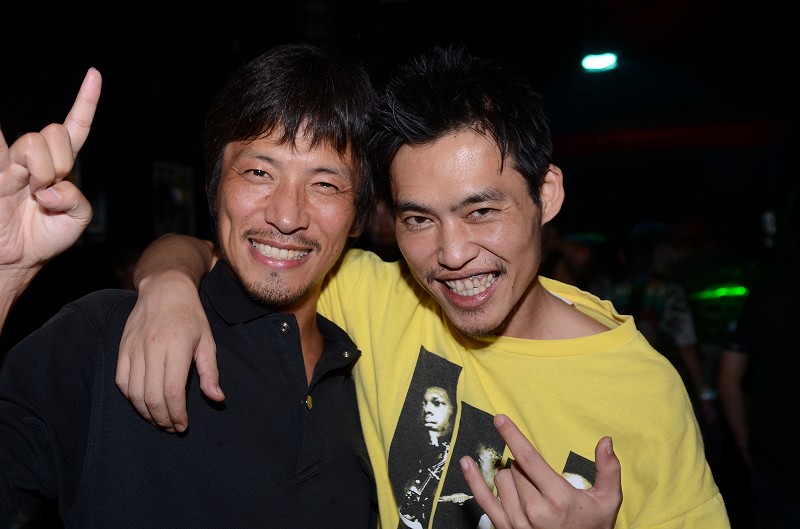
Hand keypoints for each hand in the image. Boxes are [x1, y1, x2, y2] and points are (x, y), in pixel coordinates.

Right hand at [0, 68, 99, 292]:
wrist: (18, 259)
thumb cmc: (46, 236)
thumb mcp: (77, 219)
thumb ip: (77, 199)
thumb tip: (52, 188)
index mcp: (60, 163)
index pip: (74, 126)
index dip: (86, 101)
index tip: (95, 73)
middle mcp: (35, 157)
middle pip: (54, 133)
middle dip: (60, 162)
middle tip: (50, 192)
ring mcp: (12, 163)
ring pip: (33, 143)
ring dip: (42, 173)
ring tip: (34, 196)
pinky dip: (15, 159)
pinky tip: (18, 172)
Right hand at [116, 271, 222, 432]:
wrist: (164, 289)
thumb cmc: (190, 316)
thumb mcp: (207, 341)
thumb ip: (209, 372)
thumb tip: (217, 399)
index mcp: (176, 346)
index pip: (171, 391)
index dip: (176, 414)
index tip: (182, 425)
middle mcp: (151, 348)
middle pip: (151, 396)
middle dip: (162, 418)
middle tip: (172, 427)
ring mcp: (133, 348)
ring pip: (133, 392)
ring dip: (145, 412)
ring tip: (159, 419)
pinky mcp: (122, 348)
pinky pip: (121, 381)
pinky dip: (131, 397)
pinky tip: (143, 404)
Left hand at [461, 414, 621, 528]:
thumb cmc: (592, 528)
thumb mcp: (607, 501)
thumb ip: (608, 470)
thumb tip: (606, 441)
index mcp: (558, 499)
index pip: (529, 459)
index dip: (512, 436)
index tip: (500, 419)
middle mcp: (535, 511)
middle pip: (516, 468)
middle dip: (526, 466)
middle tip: (542, 482)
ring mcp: (517, 522)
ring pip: (501, 479)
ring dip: (512, 477)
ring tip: (531, 491)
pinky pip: (483, 500)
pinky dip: (473, 480)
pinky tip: (466, 463)